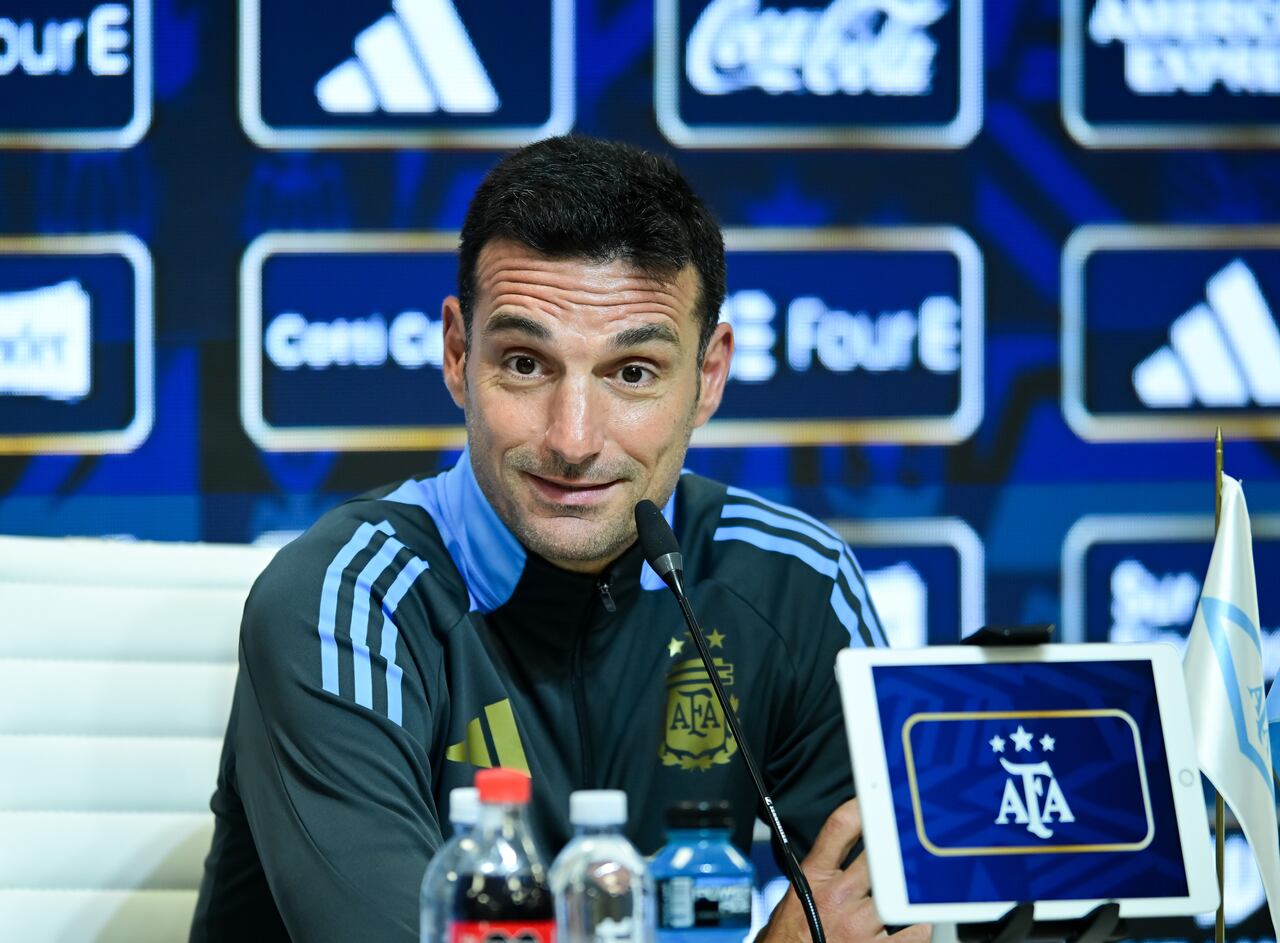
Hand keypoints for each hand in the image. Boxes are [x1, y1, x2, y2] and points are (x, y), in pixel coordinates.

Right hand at [758, 799, 930, 942]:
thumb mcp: (792, 897)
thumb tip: (838, 850)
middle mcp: (838, 897)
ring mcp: (859, 925)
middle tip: (906, 840)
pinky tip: (914, 923)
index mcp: (813, 878)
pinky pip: (914, 932)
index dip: (862, 807)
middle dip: (893, 847)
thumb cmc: (785, 939)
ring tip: (910, 888)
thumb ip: (816, 875)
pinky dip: (918, 926)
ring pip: (898, 892)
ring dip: (904, 891)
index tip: (875, 799)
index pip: (840, 828)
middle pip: (879, 855)